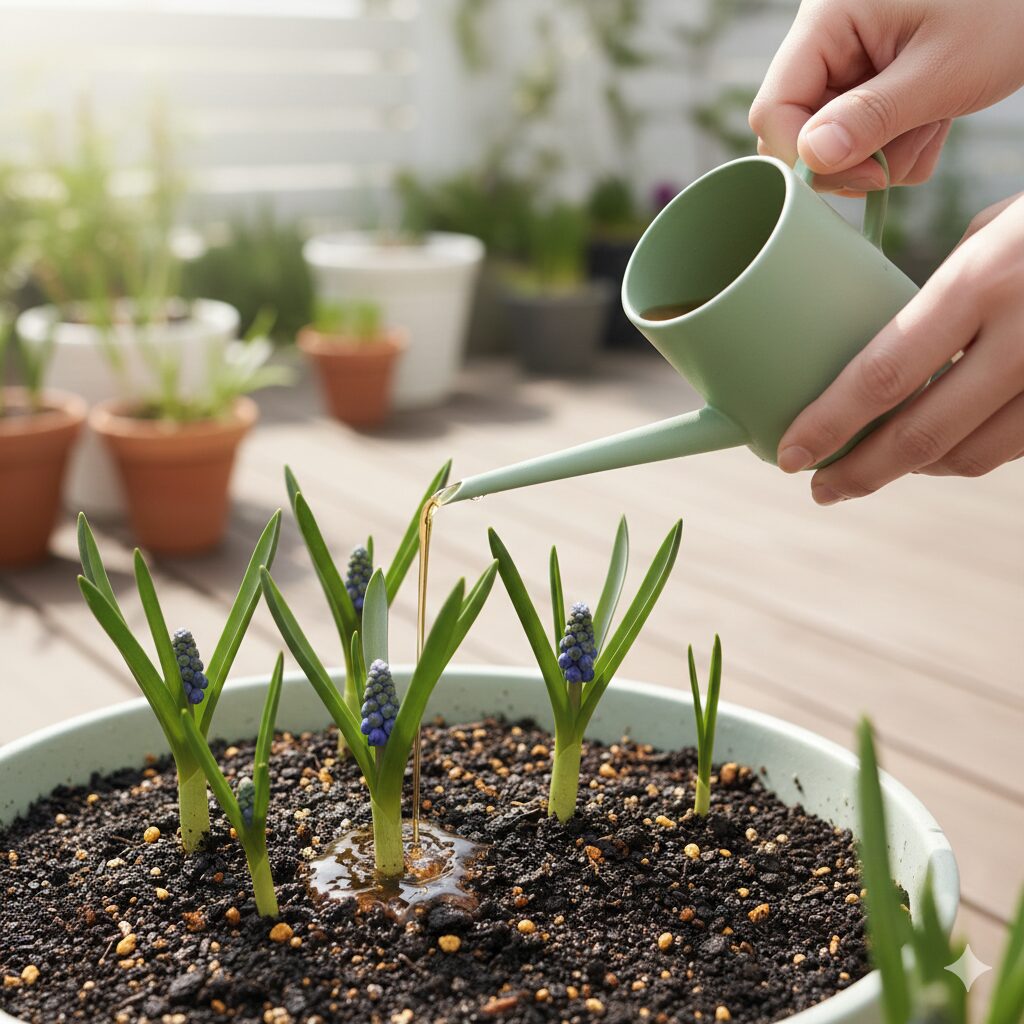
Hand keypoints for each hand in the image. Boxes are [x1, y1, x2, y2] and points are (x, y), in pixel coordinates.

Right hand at [750, 0, 1023, 193]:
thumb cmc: (1006, 8)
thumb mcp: (942, 69)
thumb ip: (872, 116)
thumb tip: (812, 157)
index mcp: (828, 20)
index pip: (774, 109)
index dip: (807, 157)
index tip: (867, 176)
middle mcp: (825, 41)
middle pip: (798, 133)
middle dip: (854, 157)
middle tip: (912, 142)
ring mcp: (845, 65)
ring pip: (832, 145)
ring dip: (885, 154)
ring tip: (936, 118)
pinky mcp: (866, 86)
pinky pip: (860, 140)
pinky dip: (898, 147)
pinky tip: (934, 118)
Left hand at [776, 193, 1023, 502]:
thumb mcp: (999, 228)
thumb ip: (946, 296)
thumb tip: (890, 352)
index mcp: (985, 280)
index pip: (884, 374)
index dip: (830, 425)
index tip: (790, 454)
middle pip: (923, 435)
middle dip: (860, 472)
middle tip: (821, 488)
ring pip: (973, 455)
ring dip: (914, 470)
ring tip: (873, 468)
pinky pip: (1016, 446)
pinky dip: (968, 453)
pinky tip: (939, 449)